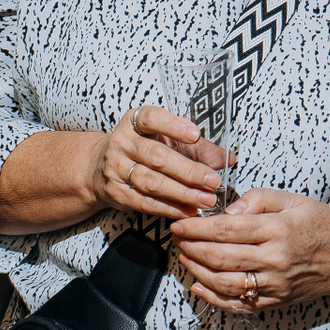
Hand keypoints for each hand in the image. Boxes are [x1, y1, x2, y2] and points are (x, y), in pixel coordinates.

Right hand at [91, 105, 228, 223]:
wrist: (102, 166)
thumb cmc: (145, 149)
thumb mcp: (169, 140)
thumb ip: (199, 148)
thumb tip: (227, 159)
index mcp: (134, 122)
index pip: (151, 119)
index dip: (173, 126)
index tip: (195, 135)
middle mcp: (122, 142)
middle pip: (156, 156)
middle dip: (187, 170)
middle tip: (212, 181)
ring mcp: (116, 168)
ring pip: (151, 182)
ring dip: (182, 193)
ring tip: (205, 199)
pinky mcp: (116, 192)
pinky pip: (144, 202)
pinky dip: (169, 208)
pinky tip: (188, 210)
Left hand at [170, 188, 329, 313]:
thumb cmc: (321, 225)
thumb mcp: (293, 199)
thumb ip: (258, 199)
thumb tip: (227, 211)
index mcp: (278, 231)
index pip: (226, 230)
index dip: (196, 228)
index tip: (179, 222)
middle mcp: (276, 261)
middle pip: (221, 257)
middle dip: (191, 247)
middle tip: (176, 238)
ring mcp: (275, 285)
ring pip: (225, 283)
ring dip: (197, 271)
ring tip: (184, 257)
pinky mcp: (276, 302)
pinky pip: (239, 305)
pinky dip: (213, 298)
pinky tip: (197, 286)